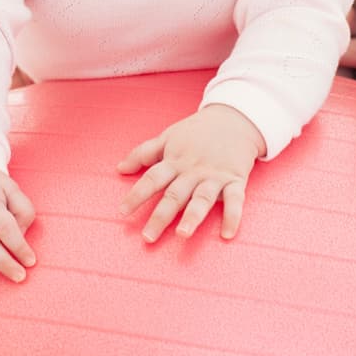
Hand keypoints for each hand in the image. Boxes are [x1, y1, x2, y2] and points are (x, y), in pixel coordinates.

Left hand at [116, 105, 264, 241]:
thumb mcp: (168, 136)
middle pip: (175, 194)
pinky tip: (227, 234)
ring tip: (183, 234)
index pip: (153, 178)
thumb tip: (119, 169)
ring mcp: (215, 176)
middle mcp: (193, 170)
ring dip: (193, 216)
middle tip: (148, 237)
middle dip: (161, 216)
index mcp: (175, 161)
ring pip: (203, 198)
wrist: (235, 118)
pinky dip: (233, 216)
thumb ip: (143, 153)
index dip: (137, 195)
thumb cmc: (198, 131)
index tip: (123, 212)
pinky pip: (236, 200)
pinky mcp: (236, 179)